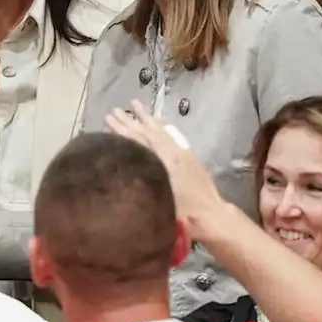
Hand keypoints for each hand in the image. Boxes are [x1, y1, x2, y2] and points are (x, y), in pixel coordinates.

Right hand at [105, 100, 223, 228]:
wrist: (213, 216)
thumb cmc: (185, 215)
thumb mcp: (160, 201)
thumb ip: (143, 185)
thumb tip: (124, 173)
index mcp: (164, 162)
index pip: (140, 141)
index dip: (123, 130)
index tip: (108, 118)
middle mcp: (172, 153)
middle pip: (148, 133)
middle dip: (130, 121)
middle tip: (113, 110)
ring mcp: (182, 153)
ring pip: (160, 131)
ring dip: (146, 119)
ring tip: (134, 105)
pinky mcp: (188, 157)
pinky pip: (171, 136)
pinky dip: (161, 127)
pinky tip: (157, 122)